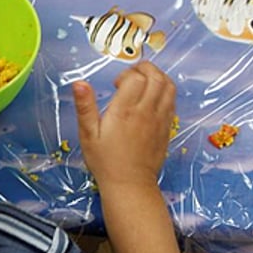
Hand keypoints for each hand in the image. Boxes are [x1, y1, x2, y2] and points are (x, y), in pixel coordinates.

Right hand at [73, 62, 175, 191]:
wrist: (130, 184)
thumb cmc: (106, 161)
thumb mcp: (88, 134)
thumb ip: (85, 106)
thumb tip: (79, 83)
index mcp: (125, 111)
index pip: (136, 78)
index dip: (126, 74)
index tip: (116, 84)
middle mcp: (146, 112)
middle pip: (156, 77)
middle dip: (145, 68)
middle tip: (132, 75)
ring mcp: (160, 120)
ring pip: (169, 86)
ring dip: (158, 77)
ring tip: (144, 82)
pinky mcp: (167, 128)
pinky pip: (172, 101)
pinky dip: (165, 91)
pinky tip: (152, 98)